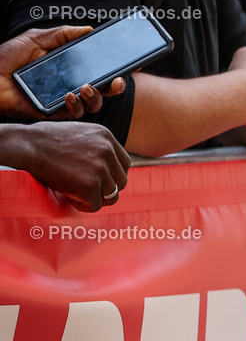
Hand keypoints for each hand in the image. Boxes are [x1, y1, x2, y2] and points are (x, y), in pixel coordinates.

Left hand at [0, 26, 127, 118]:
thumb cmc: (7, 57)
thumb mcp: (36, 38)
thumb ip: (62, 34)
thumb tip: (89, 29)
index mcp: (69, 69)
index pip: (99, 70)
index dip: (117, 69)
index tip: (132, 65)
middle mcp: (69, 85)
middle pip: (102, 90)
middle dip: (116, 87)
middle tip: (119, 82)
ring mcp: (62, 100)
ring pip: (92, 104)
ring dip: (95, 96)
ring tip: (87, 87)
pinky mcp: (52, 113)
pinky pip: (73, 113)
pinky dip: (76, 105)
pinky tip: (71, 95)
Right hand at [5, 121, 129, 211]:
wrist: (27, 145)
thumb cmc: (45, 140)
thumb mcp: (79, 134)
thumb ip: (96, 147)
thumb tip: (105, 167)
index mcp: (106, 137)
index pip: (124, 163)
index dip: (113, 175)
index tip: (100, 180)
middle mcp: (108, 152)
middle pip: (121, 181)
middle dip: (106, 189)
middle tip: (87, 190)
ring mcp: (101, 169)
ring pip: (111, 195)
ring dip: (95, 198)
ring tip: (76, 193)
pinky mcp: (90, 185)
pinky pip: (96, 205)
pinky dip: (83, 206)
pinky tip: (69, 196)